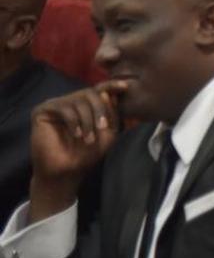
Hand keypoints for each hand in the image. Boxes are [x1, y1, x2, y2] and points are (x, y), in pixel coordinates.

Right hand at [28, 82, 126, 221]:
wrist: (66, 172)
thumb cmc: (87, 154)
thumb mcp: (107, 133)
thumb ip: (110, 113)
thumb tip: (107, 93)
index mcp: (87, 105)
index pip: (100, 89)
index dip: (112, 85)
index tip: (126, 87)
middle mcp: (71, 101)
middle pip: (91, 93)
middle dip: (100, 110)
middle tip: (103, 128)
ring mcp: (56, 105)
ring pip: (79, 100)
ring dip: (88, 120)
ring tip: (88, 139)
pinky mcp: (42, 110)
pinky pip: (64, 108)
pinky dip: (74, 122)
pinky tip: (76, 135)